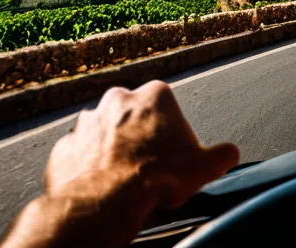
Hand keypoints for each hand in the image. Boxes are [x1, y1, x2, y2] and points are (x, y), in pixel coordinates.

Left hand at [2, 81, 238, 247]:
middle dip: (141, 136)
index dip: (174, 132)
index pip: (168, 107)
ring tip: (125, 179)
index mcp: (155, 95)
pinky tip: (102, 187)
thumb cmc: (157, 176)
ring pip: (105, 134)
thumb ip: (222, 154)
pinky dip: (89, 168)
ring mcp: (87, 122)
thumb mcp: (205, 166)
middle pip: (135, 115)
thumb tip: (229, 154)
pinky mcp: (65, 146)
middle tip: (151, 165)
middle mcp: (118, 99)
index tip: (176, 153)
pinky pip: (81, 156)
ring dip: (113, 150)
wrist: (107, 200)